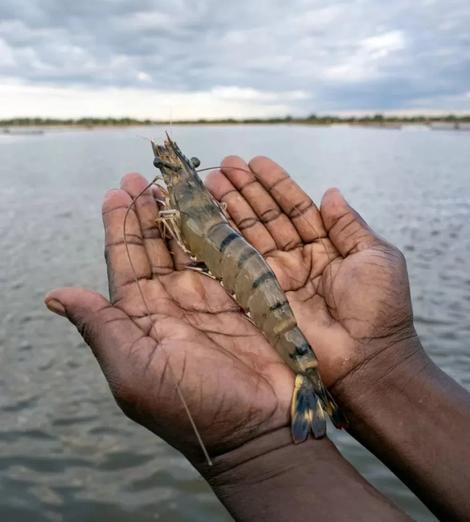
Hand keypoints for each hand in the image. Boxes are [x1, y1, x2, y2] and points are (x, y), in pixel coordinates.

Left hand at [45, 173, 294, 462]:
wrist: (255, 429)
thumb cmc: (192, 406)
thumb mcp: (135, 371)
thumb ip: (101, 328)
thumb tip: (55, 295)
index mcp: (143, 316)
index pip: (125, 261)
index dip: (120, 225)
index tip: (116, 191)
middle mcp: (174, 302)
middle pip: (157, 245)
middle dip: (149, 211)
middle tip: (144, 177)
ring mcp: (211, 296)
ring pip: (191, 244)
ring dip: (183, 213)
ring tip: (175, 182)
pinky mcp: (245, 295)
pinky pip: (229, 253)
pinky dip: (221, 228)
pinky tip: (214, 206)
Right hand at [205, 156, 418, 394]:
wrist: (367, 358)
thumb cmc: (380, 307)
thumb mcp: (375, 256)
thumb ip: (349, 224)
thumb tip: (332, 192)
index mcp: (327, 246)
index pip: (296, 207)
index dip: (276, 184)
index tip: (256, 162)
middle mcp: (298, 258)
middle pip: (267, 217)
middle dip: (246, 190)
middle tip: (225, 165)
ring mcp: (278, 277)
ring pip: (251, 235)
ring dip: (231, 207)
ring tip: (212, 180)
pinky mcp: (262, 297)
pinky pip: (241, 263)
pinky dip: (226, 239)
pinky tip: (211, 216)